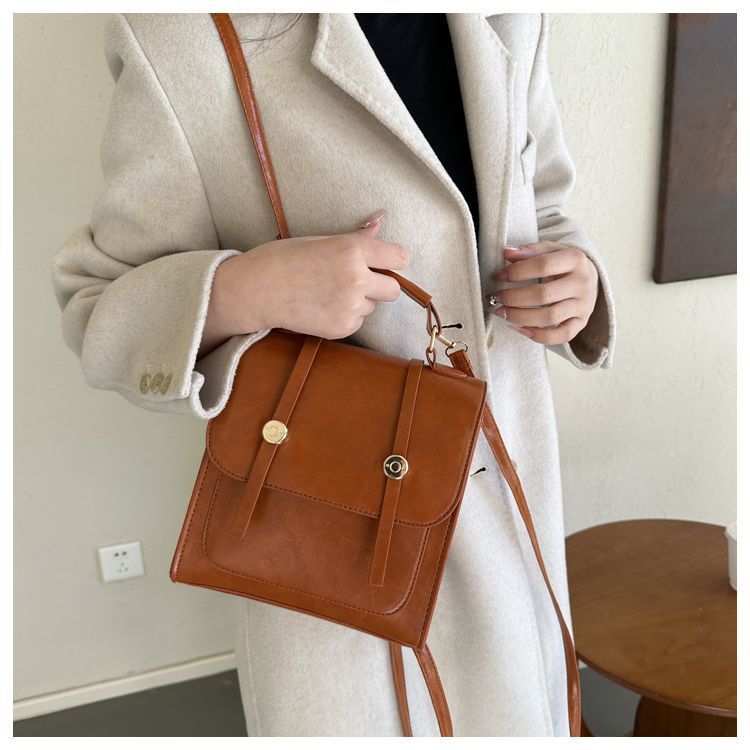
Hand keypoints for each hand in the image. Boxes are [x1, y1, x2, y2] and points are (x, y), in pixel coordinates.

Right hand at [199, 210, 407, 356]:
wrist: (257, 290)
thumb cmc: (284, 259)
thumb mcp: (320, 241)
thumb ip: (356, 239)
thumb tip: (379, 223)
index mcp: (352, 250)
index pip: (399, 257)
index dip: (395, 260)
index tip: (389, 263)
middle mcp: (356, 279)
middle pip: (394, 289)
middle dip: (382, 285)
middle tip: (358, 281)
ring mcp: (350, 306)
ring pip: (372, 305)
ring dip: (359, 301)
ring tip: (327, 292)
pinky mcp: (342, 327)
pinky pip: (357, 321)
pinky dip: (345, 316)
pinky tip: (321, 307)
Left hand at [488, 241, 598, 344]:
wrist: (589, 278)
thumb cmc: (563, 264)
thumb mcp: (550, 250)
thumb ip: (529, 250)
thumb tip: (507, 252)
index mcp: (575, 259)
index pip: (543, 265)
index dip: (517, 272)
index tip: (499, 276)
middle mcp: (582, 283)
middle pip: (544, 295)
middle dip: (514, 298)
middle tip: (496, 297)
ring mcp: (583, 305)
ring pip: (550, 317)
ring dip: (520, 317)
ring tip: (501, 312)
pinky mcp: (581, 323)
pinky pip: (561, 335)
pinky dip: (538, 336)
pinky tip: (519, 328)